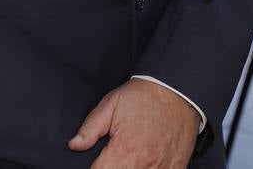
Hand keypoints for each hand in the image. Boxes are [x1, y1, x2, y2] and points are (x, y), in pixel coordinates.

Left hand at [69, 78, 197, 167]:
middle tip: (113, 159)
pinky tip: (145, 163)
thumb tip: (75, 145)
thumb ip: (91, 128)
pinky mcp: (175, 168)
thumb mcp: (111, 104)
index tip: (97, 163)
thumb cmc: (144, 96)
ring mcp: (161, 168)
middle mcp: (143, 163)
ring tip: (128, 160)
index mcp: (123, 149)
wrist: (177, 90)